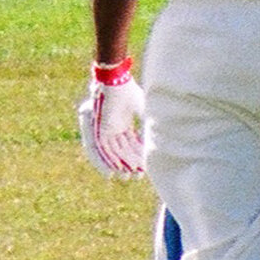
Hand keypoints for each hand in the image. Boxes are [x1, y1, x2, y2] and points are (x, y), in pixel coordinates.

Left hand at [78, 62, 145, 176]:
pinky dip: (110, 158)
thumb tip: (159, 137)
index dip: (138, 155)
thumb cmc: (129, 92)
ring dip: (122, 164)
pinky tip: (118, 168)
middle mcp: (113, 127)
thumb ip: (148, 124)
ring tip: (131, 176)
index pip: (130, 143)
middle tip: (138, 177)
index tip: (144, 167)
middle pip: (122, 150)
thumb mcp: (142, 110)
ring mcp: (106, 129)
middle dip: (130, 163)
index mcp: (122, 122)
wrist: (115, 82)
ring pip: (114, 151)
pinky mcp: (100, 129)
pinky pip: (104, 148)